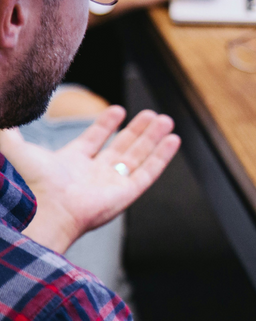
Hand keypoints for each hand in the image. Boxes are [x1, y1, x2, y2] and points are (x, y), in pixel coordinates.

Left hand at [0, 106, 179, 253]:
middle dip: (137, 130)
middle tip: (151, 114)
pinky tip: (173, 139)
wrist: (41, 211)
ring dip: (152, 138)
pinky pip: (148, 172)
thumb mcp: (18, 149)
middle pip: (121, 148)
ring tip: (165, 120)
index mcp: (69, 165)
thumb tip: (4, 111)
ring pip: (138, 157)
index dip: (105, 125)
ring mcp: (111, 185)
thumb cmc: (27, 183)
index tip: (118, 110)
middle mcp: (92, 176)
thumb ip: (11, 131)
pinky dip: (162, 156)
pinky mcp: (126, 194)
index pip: (93, 141)